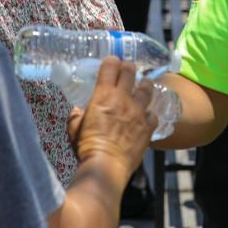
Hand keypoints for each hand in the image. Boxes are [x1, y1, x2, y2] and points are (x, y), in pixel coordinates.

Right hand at [73, 57, 154, 180]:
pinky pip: (154, 114)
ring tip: (143, 86)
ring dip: (145, 85)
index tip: (111, 62)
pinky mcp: (148, 126)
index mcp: (103, 95)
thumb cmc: (86, 147)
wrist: (106, 166)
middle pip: (131, 71)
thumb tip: (78, 111)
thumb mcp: (74, 129)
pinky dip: (150, 114)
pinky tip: (147, 116)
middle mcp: (123, 98)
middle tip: (128, 70)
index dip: (111, 61)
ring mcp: (138, 112)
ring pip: (147, 88)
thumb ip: (76, 116)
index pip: (110, 66)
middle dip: (129, 67)